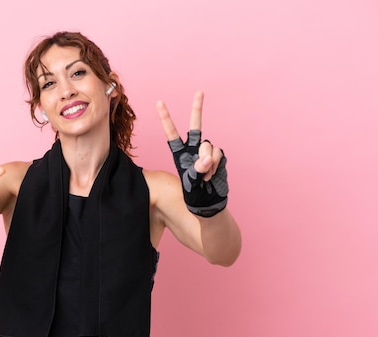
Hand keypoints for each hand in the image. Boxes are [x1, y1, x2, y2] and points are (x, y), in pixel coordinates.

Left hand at [156, 91, 228, 217]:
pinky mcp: (218, 157)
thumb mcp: (190, 183)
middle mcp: (193, 150)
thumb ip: (198, 169)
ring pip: (208, 146)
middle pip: (196, 126)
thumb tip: (207, 159)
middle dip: (197, 108)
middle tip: (199, 91)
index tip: (159, 102)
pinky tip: (211, 175)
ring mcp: (206, 153)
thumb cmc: (194, 195)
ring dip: (206, 162)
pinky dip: (215, 165)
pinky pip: (217, 154)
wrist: (208, 204)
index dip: (166, 118)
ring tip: (204, 176)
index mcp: (180, 154)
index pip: (172, 133)